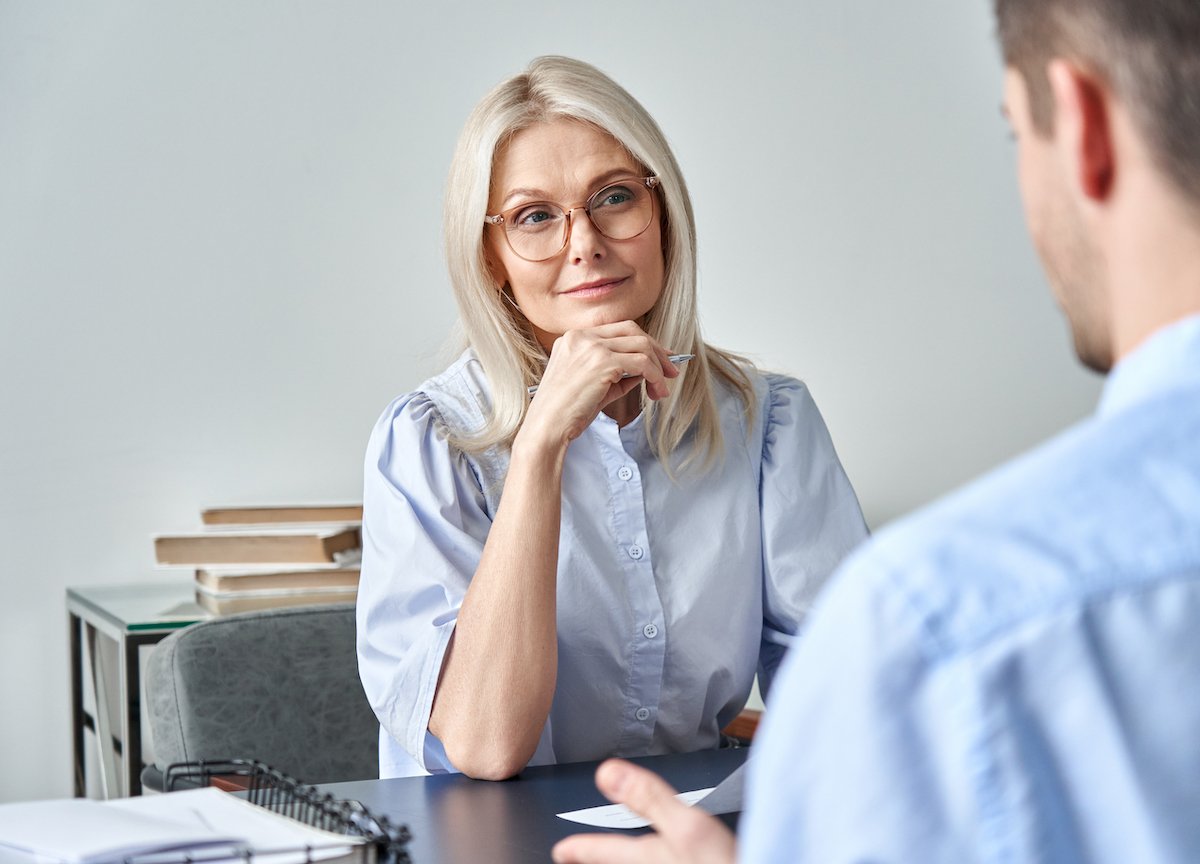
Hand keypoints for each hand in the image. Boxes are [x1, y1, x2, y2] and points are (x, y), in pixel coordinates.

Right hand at [523, 322, 680, 445]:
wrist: (547, 427)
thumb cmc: (565, 412)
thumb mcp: (593, 386)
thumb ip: (617, 374)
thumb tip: (645, 371)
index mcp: (574, 338)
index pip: (618, 330)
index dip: (644, 342)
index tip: (660, 358)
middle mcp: (582, 336)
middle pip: (633, 331)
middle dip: (657, 350)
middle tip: (671, 371)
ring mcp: (592, 347)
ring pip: (641, 346)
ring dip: (659, 368)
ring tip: (662, 389)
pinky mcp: (602, 362)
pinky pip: (642, 363)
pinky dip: (655, 376)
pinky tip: (655, 391)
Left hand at [551, 759, 736, 863]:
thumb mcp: (690, 826)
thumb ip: (649, 798)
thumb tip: (606, 772)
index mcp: (652, 857)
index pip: (606, 850)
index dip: (580, 848)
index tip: (561, 850)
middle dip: (600, 859)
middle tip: (576, 857)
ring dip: (624, 862)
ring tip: (612, 860)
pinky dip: (657, 860)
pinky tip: (671, 858)